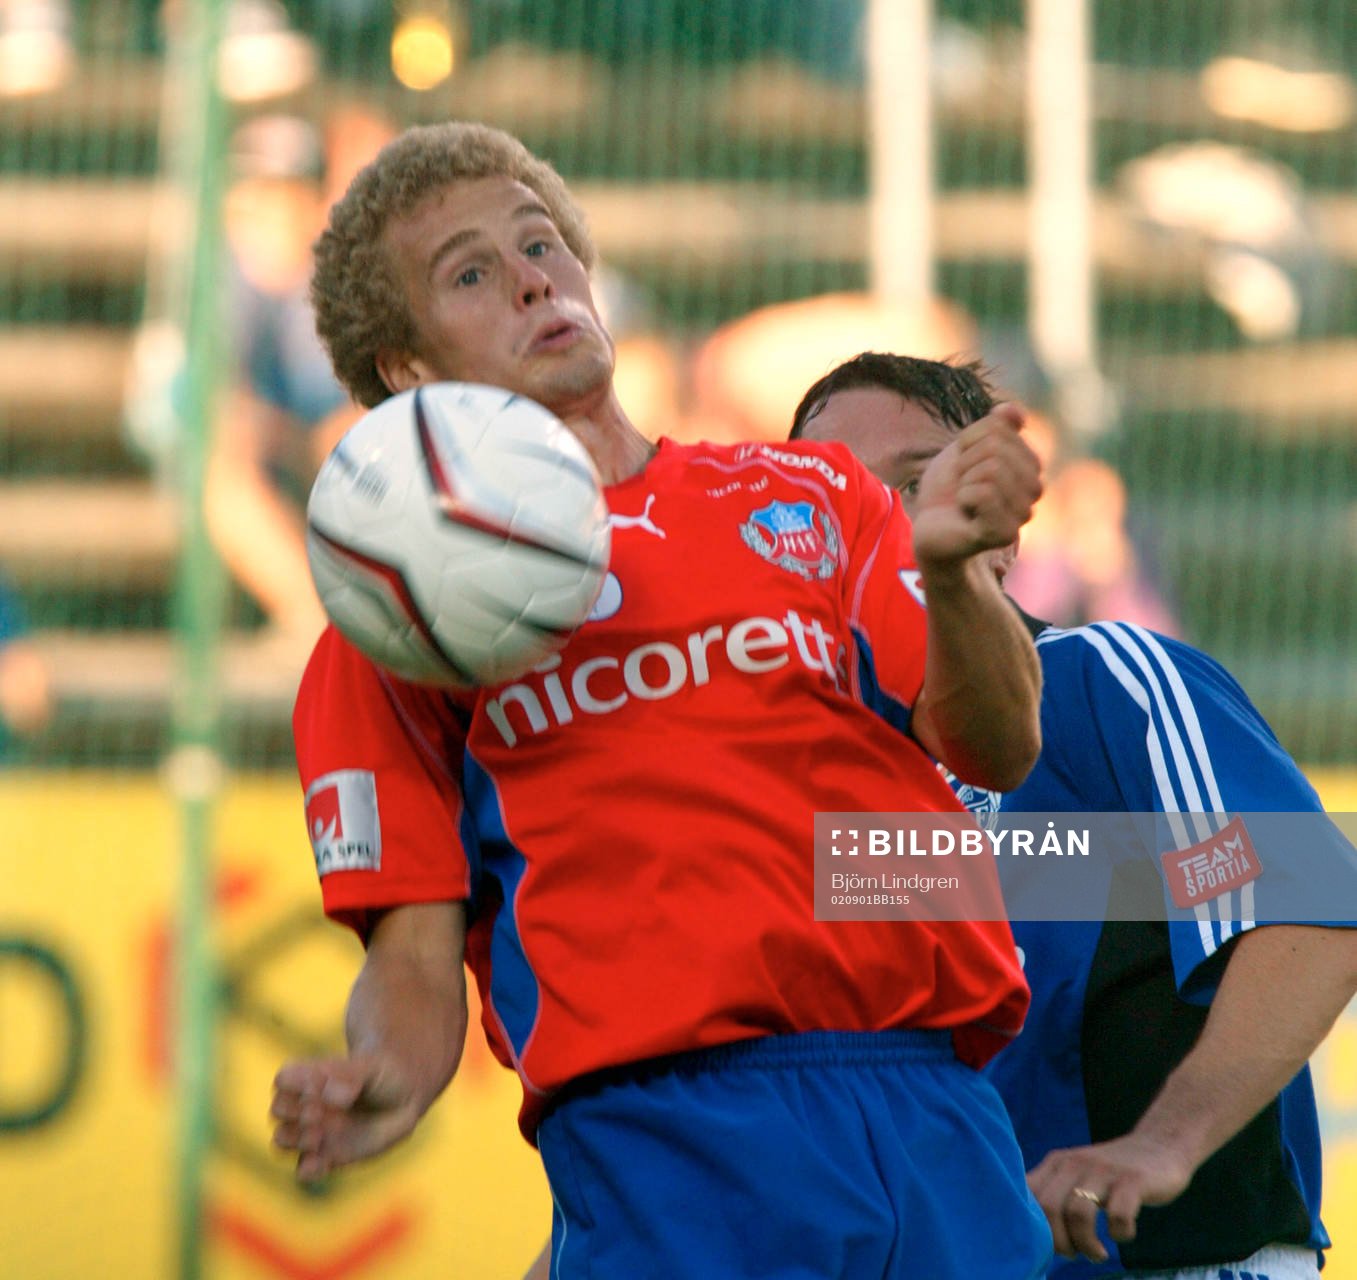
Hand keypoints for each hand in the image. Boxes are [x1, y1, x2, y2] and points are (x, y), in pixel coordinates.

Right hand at [271, 1054, 421, 1181]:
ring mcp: (314, 1132)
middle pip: (278, 1109)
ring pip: (282, 1140)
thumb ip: (349, 1077)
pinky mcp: (326, 1157)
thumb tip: (330, 1095)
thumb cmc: (379, 1076)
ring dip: (295, 1140)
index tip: (315, 1086)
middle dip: (291, 1112)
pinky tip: (322, 1163)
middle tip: (317, 1113)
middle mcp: (307, 1106)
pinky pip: (304, 1170)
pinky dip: (308, 1170)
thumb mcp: (370, 1068)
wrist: (400, 1099)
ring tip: (318, 1136)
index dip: (292, 1083)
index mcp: (312, 1078)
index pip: (283, 1079)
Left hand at [910, 403, 1040, 574]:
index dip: (968, 441)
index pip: (1000, 427)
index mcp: (1029, 465)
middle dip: (965, 462)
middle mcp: (1034, 489)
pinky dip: (964, 499)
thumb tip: (1012, 410)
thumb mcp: (965, 450)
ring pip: (992, 470)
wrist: (929, 529)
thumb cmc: (947, 490)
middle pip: (997, 448)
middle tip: (962, 485)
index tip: (963, 464)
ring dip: (964, 483)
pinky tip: (966, 514)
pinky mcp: (1005, 534)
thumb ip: (992, 428)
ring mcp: (1023, 513)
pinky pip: (985, 494)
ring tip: (964, 500)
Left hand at [1026, 1133, 1194, 1259]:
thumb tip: (1033, 1234)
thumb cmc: (1112, 1173)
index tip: (1050, 1246)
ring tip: (1097, 1254)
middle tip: (1074, 1254)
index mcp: (1056, 1163)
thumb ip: (1054, 1194)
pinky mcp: (1133, 1180)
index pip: (1028, 1196)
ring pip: (1078, 1214)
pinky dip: (1119, 1234)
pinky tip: (1122, 1234)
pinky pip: (1118, 1215)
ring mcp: (1104, 1170)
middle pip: (1048, 1208)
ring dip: (1086, 1244)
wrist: (1159, 1145)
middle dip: (1059, 1242)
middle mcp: (1075, 1163)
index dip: (1034, 1227)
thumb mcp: (1077, 1176)